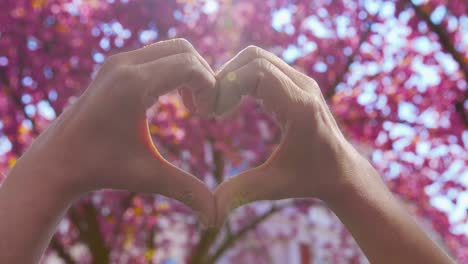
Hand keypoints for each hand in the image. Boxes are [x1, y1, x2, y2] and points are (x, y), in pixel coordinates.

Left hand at [17, 38, 216, 225]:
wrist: (59, 161)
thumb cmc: (102, 169)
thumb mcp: (148, 177)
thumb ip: (186, 191)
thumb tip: (216, 218)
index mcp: (133, 84)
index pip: (190, 66)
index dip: (210, 88)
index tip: (207, 116)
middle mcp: (125, 64)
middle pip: (184, 50)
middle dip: (203, 76)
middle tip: (202, 109)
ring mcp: (118, 61)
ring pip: (172, 49)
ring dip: (189, 72)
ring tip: (190, 105)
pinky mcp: (115, 65)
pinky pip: (157, 55)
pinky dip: (173, 70)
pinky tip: (172, 100)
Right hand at [214, 46, 362, 224]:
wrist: (341, 171)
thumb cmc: (310, 179)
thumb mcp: (273, 186)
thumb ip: (240, 193)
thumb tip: (208, 217)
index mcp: (299, 106)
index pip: (255, 71)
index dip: (226, 86)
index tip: (213, 114)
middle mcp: (303, 85)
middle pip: (253, 57)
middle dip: (224, 77)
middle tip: (211, 108)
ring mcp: (301, 80)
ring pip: (257, 57)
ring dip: (233, 75)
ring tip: (220, 106)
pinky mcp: (297, 82)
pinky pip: (263, 66)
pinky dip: (243, 77)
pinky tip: (234, 103)